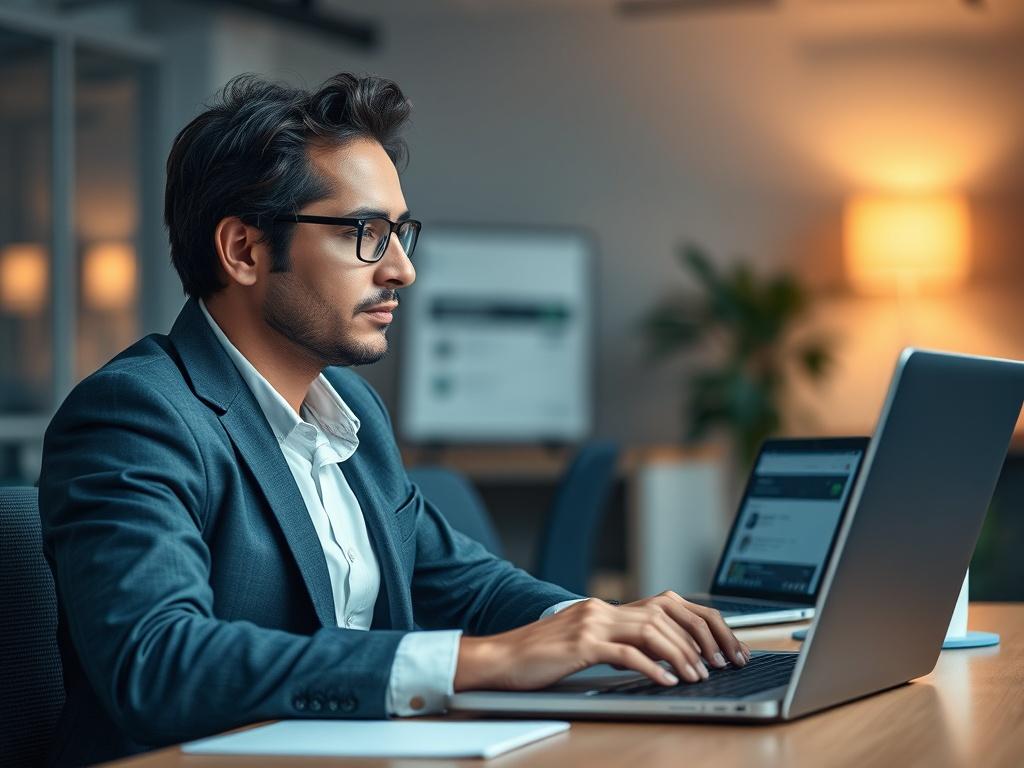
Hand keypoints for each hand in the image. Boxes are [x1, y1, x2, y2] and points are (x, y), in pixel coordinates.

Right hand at [453, 591, 750, 691]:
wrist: (500, 658)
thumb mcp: (585, 644)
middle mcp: (603, 608)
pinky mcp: (581, 644)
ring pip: (651, 630)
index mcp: (607, 607)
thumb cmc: (541, 658)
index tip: (723, 646)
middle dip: (700, 639)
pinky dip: (652, 666)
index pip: (667, 603)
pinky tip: (666, 680)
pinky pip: (625, 652)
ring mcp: (591, 623)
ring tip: (697, 675)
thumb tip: (660, 657)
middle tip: (721, 663)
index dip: (701, 623)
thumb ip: (617, 642)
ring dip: (680, 654)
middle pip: (666, 613)